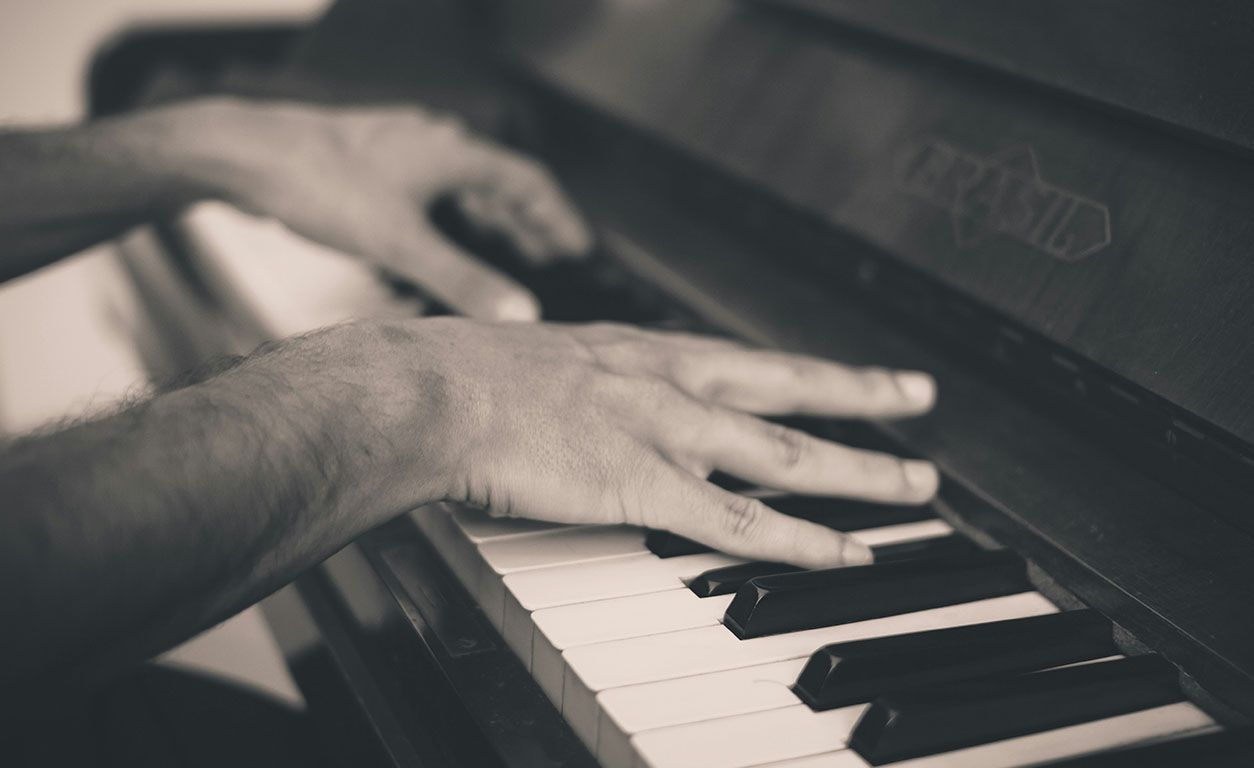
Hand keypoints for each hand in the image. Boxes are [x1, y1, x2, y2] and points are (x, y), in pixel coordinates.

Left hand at [178, 98, 591, 320]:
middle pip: (498, 184)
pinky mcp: (368, 164)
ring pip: (460, 187)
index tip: (578, 251)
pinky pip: (427, 192)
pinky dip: (446, 219)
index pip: (530, 183)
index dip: (559, 220)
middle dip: (525, 225)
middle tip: (545, 260)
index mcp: (453, 153)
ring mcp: (399, 151)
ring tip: (499, 255)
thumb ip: (462, 282)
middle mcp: (432, 144)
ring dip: (485, 222)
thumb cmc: (316, 182)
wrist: (242, 153)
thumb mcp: (398, 242)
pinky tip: (431, 244)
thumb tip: (522, 315)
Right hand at [358, 319, 938, 568]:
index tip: (848, 373)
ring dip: (860, 470)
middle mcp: (669, 381)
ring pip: (788, 454)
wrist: (431, 391)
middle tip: (919, 397)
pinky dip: (802, 541)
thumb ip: (585, 381)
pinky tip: (847, 553)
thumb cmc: (466, 378)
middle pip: (790, 387)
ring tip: (917, 483)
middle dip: (861, 394)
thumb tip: (590, 400)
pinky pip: (742, 521)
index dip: (805, 369)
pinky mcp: (646, 484)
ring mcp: (664, 431)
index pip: (746, 359)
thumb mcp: (544, 360)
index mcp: (642, 350)